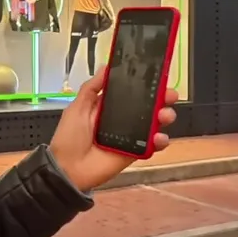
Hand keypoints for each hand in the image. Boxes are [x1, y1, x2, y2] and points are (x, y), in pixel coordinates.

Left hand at [49, 69, 179, 192]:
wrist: (68, 169)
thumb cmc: (69, 137)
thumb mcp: (76, 108)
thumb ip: (91, 88)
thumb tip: (106, 67)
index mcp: (108, 106)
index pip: (131, 91)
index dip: (145, 84)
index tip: (157, 76)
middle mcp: (122, 119)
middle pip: (147, 106)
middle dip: (162, 98)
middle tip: (169, 95)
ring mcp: (130, 136)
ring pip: (154, 124)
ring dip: (164, 117)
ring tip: (165, 116)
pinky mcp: (135, 153)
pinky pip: (152, 145)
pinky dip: (160, 141)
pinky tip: (159, 137)